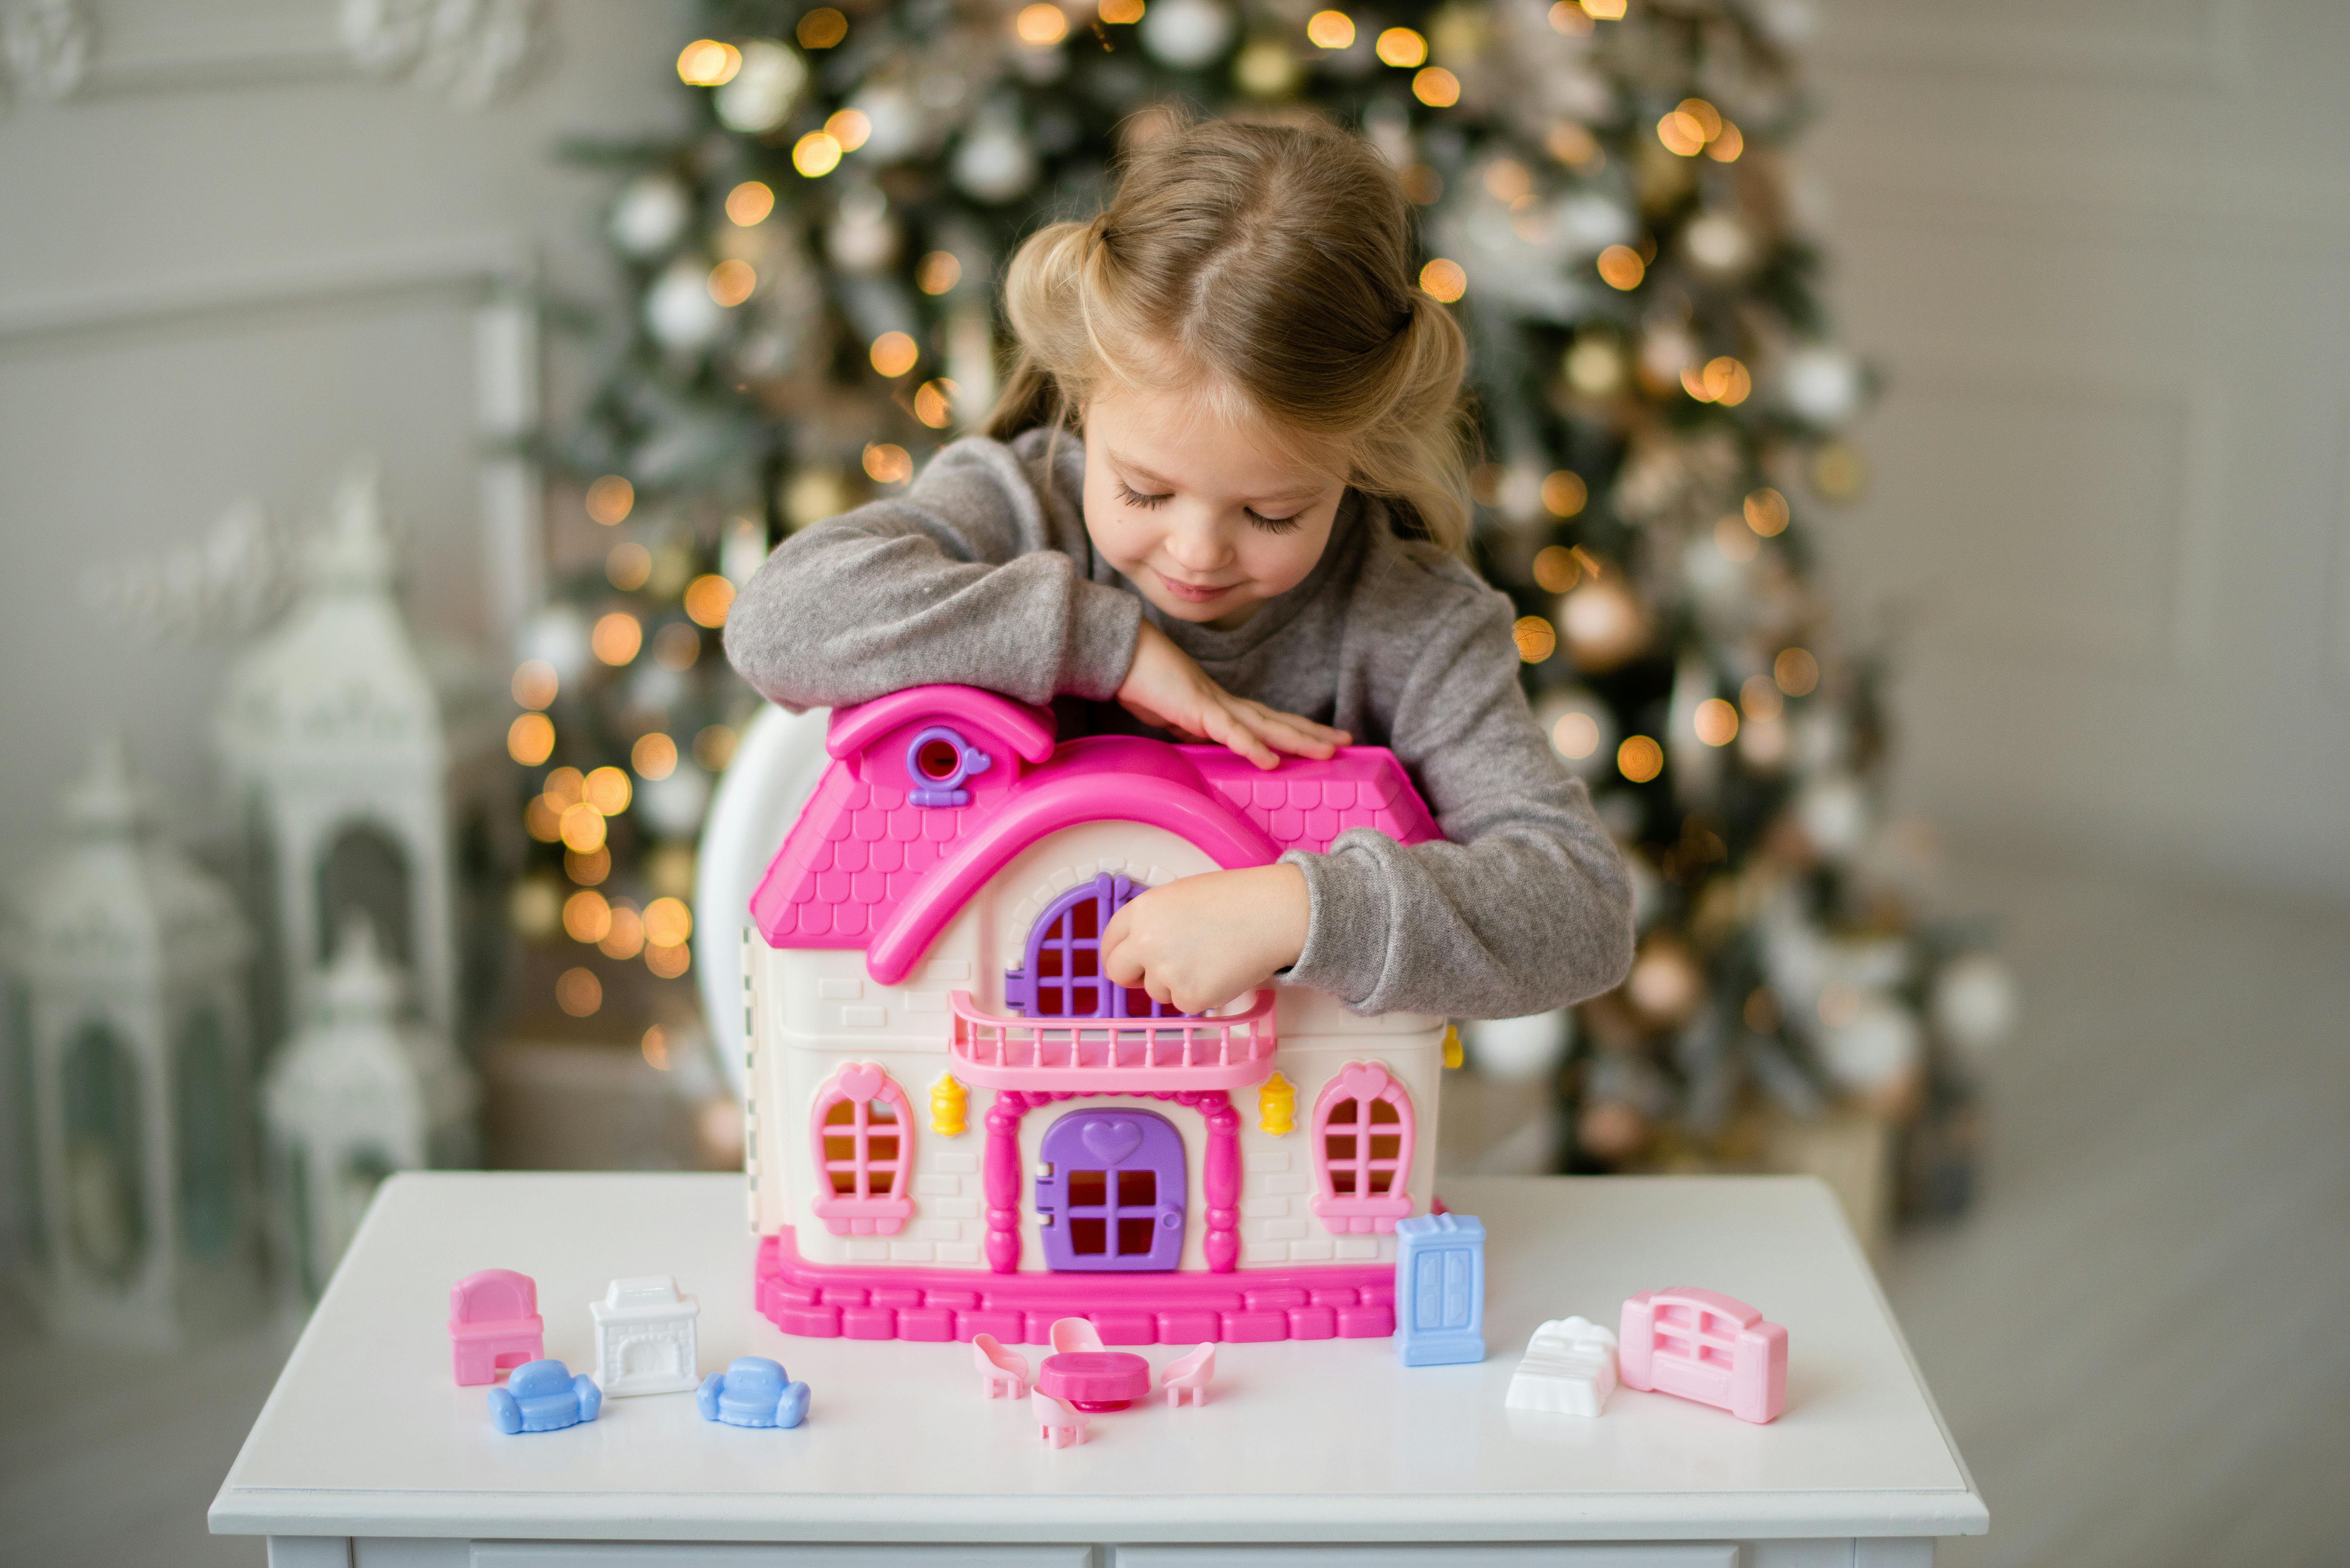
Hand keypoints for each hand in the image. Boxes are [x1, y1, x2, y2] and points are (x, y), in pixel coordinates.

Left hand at [1102, 864, 1308, 1014]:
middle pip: (1118, 972)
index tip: (1126, 962)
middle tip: (1161, 970)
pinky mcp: (1190, 996)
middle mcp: (1146, 942)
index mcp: (1142, 911)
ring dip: (1177, 982)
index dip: (1117, 954)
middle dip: (1135, 975)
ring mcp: (1166, 972)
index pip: (1109, 942)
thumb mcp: (1181, 897)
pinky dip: (1202, 994)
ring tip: (1210, 957)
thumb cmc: (1236, 900)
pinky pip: (1185, 1004)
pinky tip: (1222, 970)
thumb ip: (1154, 921)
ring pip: (1157, 991)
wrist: (1273, 913)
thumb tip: (1140, 947)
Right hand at [1116, 621, 1349, 769]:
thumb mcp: (1170, 713)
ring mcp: (1213, 705)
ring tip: (1327, 750)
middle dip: (1312, 732)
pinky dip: (1251, 746)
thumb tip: (1200, 738)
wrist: (1120, 654)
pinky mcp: (1196, 709)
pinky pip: (1229, 731)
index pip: (1266, 720)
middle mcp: (1225, 703)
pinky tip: (1271, 760)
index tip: (1322, 739)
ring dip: (1297, 739)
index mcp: (1220, 706)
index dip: (1295, 730)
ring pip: (1265, 725)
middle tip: (1346, 742)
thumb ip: (1189, 726)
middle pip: (1277, 721)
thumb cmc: (1141, 680)